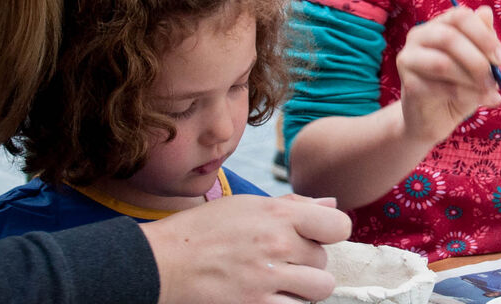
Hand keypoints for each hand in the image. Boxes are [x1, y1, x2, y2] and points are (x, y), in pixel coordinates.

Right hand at [141, 194, 350, 303]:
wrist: (162, 263)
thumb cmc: (201, 232)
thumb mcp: (245, 205)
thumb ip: (292, 205)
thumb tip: (331, 204)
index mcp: (277, 214)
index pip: (338, 226)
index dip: (328, 233)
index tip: (312, 237)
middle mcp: (277, 245)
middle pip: (324, 260)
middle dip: (305, 263)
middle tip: (277, 262)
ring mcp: (267, 279)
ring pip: (319, 289)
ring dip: (301, 289)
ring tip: (276, 282)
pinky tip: (266, 297)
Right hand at [395, 6, 500, 144]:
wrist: (435, 119)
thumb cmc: (458, 87)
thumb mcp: (477, 63)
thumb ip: (482, 40)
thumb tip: (486, 12)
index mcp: (438, 25)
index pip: (459, 16)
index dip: (484, 36)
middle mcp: (419, 36)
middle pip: (449, 37)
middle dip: (478, 59)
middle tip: (496, 79)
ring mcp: (409, 58)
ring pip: (443, 63)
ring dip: (472, 79)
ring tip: (489, 92)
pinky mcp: (408, 83)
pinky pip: (440, 87)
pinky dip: (466, 95)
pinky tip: (480, 101)